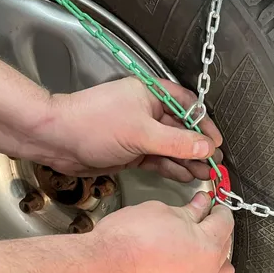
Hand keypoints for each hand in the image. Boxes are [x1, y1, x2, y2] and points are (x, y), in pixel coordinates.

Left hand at [24, 77, 222, 180]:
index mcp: (152, 95)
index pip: (188, 106)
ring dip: (188, 161)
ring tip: (207, 175)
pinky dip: (173, 169)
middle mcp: (148, 112)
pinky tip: (187, 177)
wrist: (57, 140)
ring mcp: (140, 134)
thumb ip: (176, 142)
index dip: (204, 124)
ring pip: (172, 148)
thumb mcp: (141, 133)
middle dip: (199, 147)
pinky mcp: (133, 152)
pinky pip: (159, 160)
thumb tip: (206, 147)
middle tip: (216, 164)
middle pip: (182, 130)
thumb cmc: (92, 124)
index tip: (216, 142)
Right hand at [89, 192, 234, 272]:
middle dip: (215, 231)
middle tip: (201, 219)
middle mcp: (206, 272)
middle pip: (224, 247)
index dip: (217, 208)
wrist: (103, 270)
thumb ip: (188, 211)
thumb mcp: (163, 212)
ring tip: (196, 244)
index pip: (225, 222)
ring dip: (212, 257)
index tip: (210, 204)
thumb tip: (200, 206)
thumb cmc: (128, 241)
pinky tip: (181, 263)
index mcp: (209, 246)